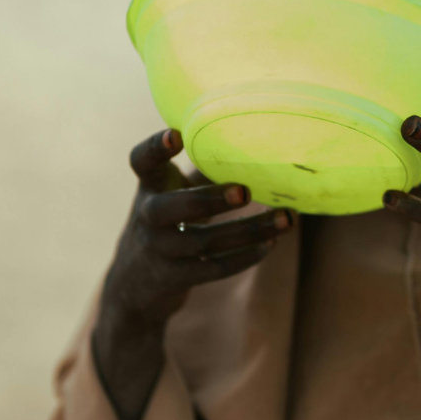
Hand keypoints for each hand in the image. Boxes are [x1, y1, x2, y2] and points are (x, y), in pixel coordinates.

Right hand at [92, 128, 294, 419]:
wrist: (134, 284)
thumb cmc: (168, 223)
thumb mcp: (173, 192)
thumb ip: (203, 170)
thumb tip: (258, 141)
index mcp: (149, 186)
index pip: (142, 162)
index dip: (156, 147)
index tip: (177, 135)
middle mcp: (148, 217)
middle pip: (171, 208)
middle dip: (210, 200)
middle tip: (245, 192)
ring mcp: (160, 250)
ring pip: (204, 242)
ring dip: (250, 231)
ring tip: (286, 219)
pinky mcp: (175, 278)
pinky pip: (215, 268)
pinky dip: (245, 257)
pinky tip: (270, 244)